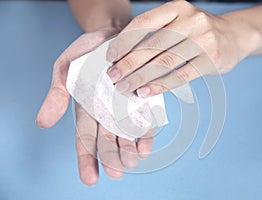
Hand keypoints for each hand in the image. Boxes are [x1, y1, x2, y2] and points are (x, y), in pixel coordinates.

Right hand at [36, 28, 152, 184]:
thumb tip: (42, 122)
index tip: (90, 179)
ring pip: (127, 136)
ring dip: (130, 151)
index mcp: (86, 111)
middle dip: (112, 158)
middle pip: (108, 142)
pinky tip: (145, 147)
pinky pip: (145, 121)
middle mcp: (107, 114)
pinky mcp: (142, 100)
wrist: (112, 35)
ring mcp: (125, 109)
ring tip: (131, 162)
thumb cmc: (86, 53)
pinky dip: (145, 135)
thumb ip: (57, 95)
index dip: (87, 161)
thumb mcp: (65, 70)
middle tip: (117, 171)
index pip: (85, 140)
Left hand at [106, 0, 258, 96]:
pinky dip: (160, 86)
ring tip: (125, 88)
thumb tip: (124, 58)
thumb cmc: (198, 31)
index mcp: (177, 7)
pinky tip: (146, 92)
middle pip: (152, 45)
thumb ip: (156, 34)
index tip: (110, 57)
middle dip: (128, 63)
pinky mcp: (211, 60)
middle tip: (114, 77)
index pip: (143, 23)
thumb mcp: (179, 21)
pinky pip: (180, 76)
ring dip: (141, 77)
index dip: (123, 41)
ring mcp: (203, 40)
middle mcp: (190, 20)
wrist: (235, 35)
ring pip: (164, 63)